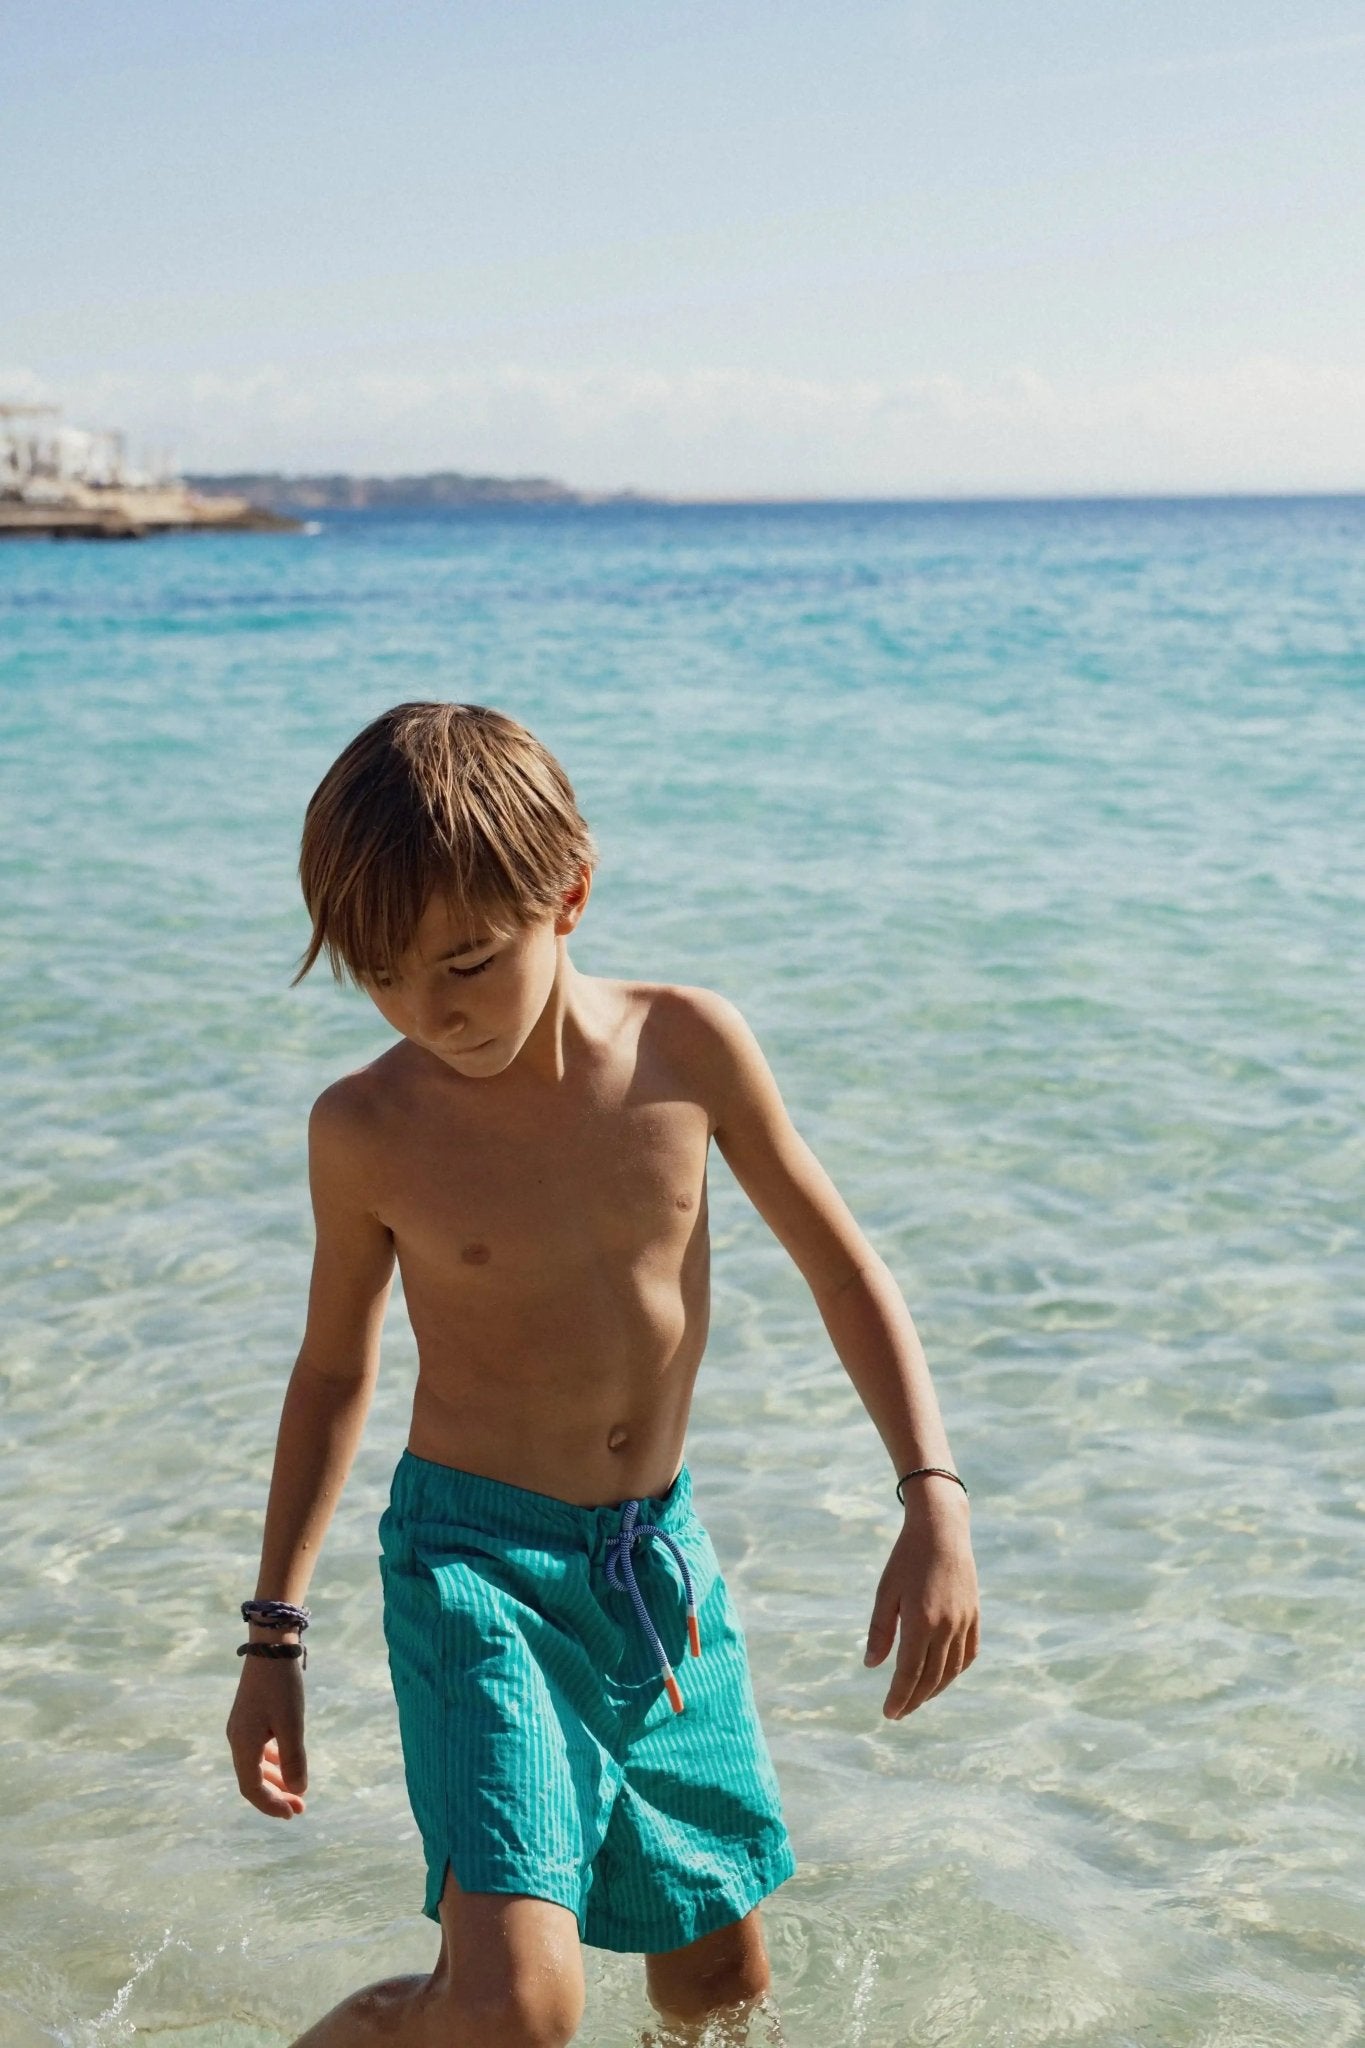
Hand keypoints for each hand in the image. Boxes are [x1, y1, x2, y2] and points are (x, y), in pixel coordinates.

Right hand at [226, 1659, 308, 1816]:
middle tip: (299, 1809)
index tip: (293, 1814)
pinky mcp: (250, 1716)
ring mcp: (242, 1727)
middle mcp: (237, 1739)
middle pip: (252, 1779)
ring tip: (296, 1791)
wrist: (271, 1646)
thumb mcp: (292, 1725)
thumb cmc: (282, 1686)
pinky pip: (258, 1749)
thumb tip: (298, 1792)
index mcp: (243, 1745)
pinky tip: (288, 1762)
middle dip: (275, 1796)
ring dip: (275, 1780)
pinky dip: (273, 1761)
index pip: (251, 1788)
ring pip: (255, 1765)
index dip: (271, 1805)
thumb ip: (294, 1760)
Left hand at [863, 1491, 978, 1718]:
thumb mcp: (886, 1591)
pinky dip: (956, 1671)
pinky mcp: (974, 1615)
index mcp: (921, 1622)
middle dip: (914, 1699)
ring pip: (951, 1670)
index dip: (899, 1697)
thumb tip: (872, 1665)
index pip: (909, 1673)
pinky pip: (968, 1654)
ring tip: (917, 1699)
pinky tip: (943, 1676)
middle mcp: (947, 1627)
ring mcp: (964, 1622)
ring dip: (935, 1690)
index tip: (888, 1713)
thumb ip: (880, 1631)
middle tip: (898, 1712)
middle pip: (931, 1678)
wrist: (942, 1529)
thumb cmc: (906, 1558)